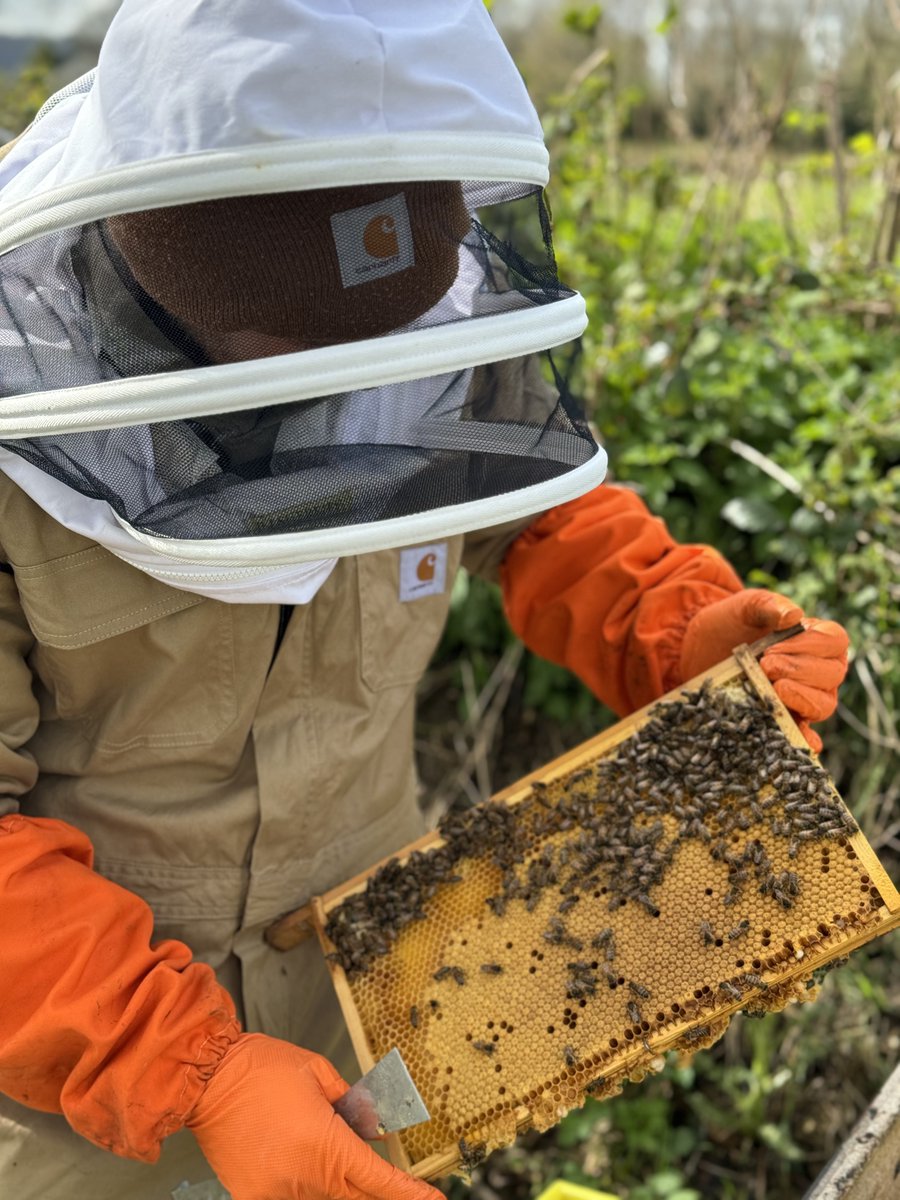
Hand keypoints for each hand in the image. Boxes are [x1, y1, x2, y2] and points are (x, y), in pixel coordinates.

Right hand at [186, 1033, 443, 1199]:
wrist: (207, 1078)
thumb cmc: (258, 1068)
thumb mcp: (318, 1073)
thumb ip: (352, 1104)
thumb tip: (374, 1126)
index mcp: (326, 1144)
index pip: (380, 1181)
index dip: (410, 1194)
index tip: (432, 1199)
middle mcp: (304, 1175)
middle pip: (356, 1197)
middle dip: (377, 1191)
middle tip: (389, 1180)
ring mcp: (278, 1191)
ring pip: (323, 1197)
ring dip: (334, 1179)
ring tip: (312, 1137)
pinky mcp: (253, 1196)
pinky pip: (290, 1197)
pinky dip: (302, 1183)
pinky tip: (293, 1154)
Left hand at [679, 589, 848, 751]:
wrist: (697, 649)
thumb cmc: (729, 623)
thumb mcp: (745, 607)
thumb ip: (767, 605)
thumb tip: (794, 615)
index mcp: (817, 639)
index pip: (836, 642)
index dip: (811, 645)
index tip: (775, 647)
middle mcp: (817, 671)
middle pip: (831, 676)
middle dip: (800, 670)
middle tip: (766, 665)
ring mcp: (803, 699)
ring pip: (823, 706)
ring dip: (801, 699)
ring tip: (772, 689)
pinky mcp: (784, 720)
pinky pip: (805, 737)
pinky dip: (804, 740)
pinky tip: (795, 736)